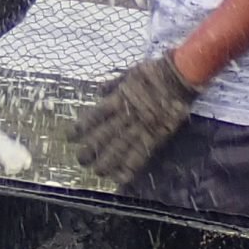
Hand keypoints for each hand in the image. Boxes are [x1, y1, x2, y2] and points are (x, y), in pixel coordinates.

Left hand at [71, 53, 194, 186]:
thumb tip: (99, 91)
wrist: (179, 75)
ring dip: (108, 162)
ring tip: (97, 172)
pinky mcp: (157, 135)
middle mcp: (127, 116)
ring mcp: (142, 127)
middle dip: (91, 149)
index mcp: (118, 99)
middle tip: (80, 160)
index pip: (95, 116)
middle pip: (105, 136)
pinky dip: (131, 166)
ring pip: (121, 148)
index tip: (69, 137)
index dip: (81, 128)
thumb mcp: (128, 73)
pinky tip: (122, 177)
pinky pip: (142, 153)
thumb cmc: (153, 72)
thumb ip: (113, 84)